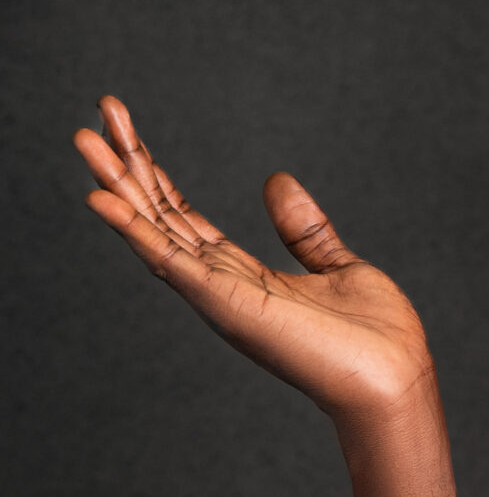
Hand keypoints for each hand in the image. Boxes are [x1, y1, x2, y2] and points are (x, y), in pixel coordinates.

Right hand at [73, 95, 434, 425]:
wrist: (396, 381)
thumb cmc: (375, 339)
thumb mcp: (339, 267)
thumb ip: (303, 231)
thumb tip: (277, 181)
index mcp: (242, 276)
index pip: (183, 217)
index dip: (154, 175)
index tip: (126, 130)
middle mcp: (220, 287)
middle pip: (158, 218)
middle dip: (125, 169)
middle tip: (95, 116)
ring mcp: (219, 297)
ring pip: (153, 233)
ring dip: (116, 188)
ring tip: (83, 141)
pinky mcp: (227, 305)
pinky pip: (171, 262)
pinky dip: (134, 231)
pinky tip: (102, 200)